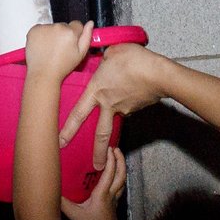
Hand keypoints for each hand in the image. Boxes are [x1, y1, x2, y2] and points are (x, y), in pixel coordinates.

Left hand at [22, 20, 91, 83]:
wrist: (43, 74)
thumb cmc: (62, 66)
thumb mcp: (81, 54)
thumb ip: (87, 36)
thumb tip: (90, 23)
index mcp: (70, 32)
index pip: (76, 24)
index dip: (75, 34)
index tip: (70, 43)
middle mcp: (57, 27)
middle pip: (63, 25)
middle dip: (63, 34)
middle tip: (60, 49)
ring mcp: (44, 28)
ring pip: (52, 27)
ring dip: (52, 34)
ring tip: (51, 49)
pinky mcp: (34, 30)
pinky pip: (41, 28)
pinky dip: (41, 35)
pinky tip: (43, 46)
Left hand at [59, 42, 171, 168]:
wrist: (159, 73)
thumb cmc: (133, 60)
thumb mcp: (112, 52)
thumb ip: (104, 59)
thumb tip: (105, 61)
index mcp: (97, 91)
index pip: (78, 114)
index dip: (68, 130)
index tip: (61, 143)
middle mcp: (109, 104)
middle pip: (101, 134)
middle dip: (99, 153)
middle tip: (98, 166)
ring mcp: (125, 108)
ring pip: (117, 115)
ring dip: (117, 112)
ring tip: (123, 96)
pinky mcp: (138, 108)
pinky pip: (129, 105)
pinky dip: (129, 99)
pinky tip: (135, 87)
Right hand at [60, 145, 125, 219]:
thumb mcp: (74, 215)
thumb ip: (63, 203)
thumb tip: (51, 190)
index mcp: (102, 194)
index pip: (110, 172)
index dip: (111, 159)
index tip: (110, 147)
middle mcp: (110, 195)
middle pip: (121, 175)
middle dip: (120, 160)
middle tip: (116, 149)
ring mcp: (114, 202)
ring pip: (122, 182)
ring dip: (121, 169)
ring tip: (117, 160)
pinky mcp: (113, 207)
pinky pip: (118, 189)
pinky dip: (117, 180)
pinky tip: (112, 181)